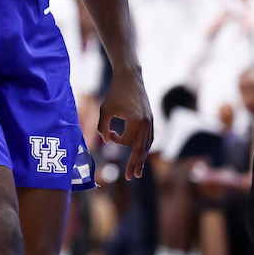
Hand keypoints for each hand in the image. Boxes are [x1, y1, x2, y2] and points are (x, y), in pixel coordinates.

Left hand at [97, 64, 152, 180]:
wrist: (130, 77)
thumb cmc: (115, 92)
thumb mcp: (105, 110)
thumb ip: (103, 127)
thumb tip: (106, 141)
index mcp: (136, 122)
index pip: (126, 141)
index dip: (115, 140)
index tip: (108, 132)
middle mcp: (146, 123)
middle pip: (141, 149)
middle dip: (135, 164)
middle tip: (131, 177)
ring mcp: (150, 121)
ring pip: (147, 144)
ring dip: (141, 158)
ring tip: (138, 171)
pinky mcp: (150, 118)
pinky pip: (149, 137)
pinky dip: (144, 147)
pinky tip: (140, 153)